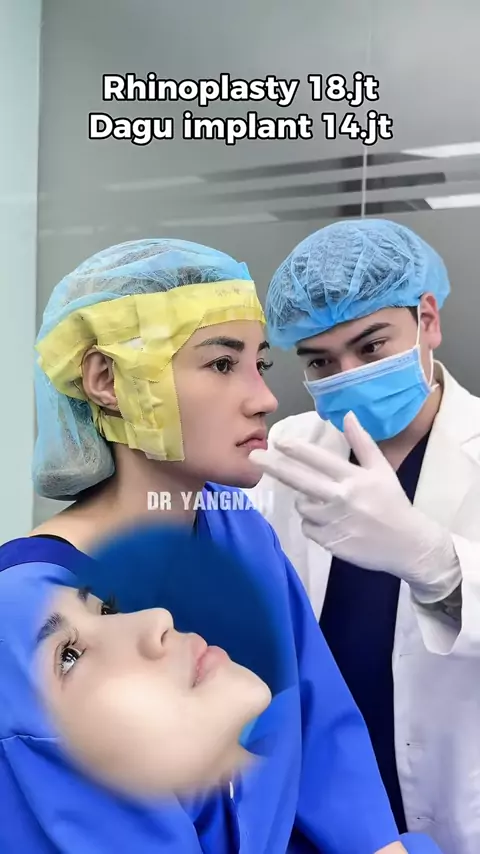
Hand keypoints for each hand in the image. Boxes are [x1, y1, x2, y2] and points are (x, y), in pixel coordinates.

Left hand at [250, 412, 458, 602]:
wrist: (408, 545)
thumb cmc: (393, 503)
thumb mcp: (382, 470)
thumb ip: (363, 442)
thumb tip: (348, 415)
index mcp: (354, 478)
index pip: (320, 460)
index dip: (297, 450)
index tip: (278, 441)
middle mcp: (342, 498)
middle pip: (300, 480)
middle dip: (274, 467)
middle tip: (253, 458)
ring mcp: (334, 522)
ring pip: (302, 506)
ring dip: (307, 502)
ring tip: (329, 504)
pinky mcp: (330, 543)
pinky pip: (308, 528)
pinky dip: (314, 524)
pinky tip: (333, 524)